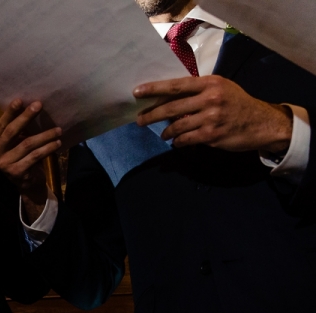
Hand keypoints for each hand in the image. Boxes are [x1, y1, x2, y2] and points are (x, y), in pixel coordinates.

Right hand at [0, 100, 61, 221]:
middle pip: (11, 132)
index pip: (1, 125)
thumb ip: (19, 130)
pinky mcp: (16, 172)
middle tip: (39, 105)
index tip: (20, 100)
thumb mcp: (18, 143)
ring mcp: (4, 164)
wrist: (28, 185)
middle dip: (26, 117)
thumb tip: (31, 106)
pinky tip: (57, 143)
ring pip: (27, 144)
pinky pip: (35, 156)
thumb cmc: (23, 159)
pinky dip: (48, 148)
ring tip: (58, 130)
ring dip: (44, 135)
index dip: (10, 112)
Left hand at [135, 75, 292, 153]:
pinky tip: (177, 142)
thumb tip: (169, 98)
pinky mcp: (212, 135)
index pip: (176, 85)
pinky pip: (186, 139)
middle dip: (151, 115)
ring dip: (166, 132)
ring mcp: (211, 117)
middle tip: (139, 120)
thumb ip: (198, 91)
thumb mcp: (221, 89)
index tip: (137, 92)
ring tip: (163, 134)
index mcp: (210, 83)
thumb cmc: (237, 104)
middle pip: (172, 107)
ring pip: (177, 126)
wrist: (262, 123)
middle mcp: (210, 98)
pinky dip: (178, 142)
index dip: (155, 89)